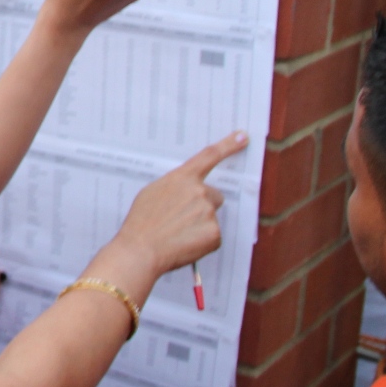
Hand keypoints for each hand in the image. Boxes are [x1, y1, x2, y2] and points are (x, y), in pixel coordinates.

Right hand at [116, 131, 245, 275]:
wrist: (141, 249)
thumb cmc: (141, 222)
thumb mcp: (152, 192)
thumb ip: (175, 186)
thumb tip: (185, 190)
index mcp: (183, 178)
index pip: (210, 156)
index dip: (229, 145)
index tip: (243, 137)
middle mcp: (200, 192)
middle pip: (213, 196)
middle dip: (203, 205)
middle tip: (182, 218)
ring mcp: (209, 213)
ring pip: (211, 217)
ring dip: (201, 224)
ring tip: (178, 233)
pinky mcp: (215, 234)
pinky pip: (213, 236)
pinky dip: (202, 241)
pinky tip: (184, 243)